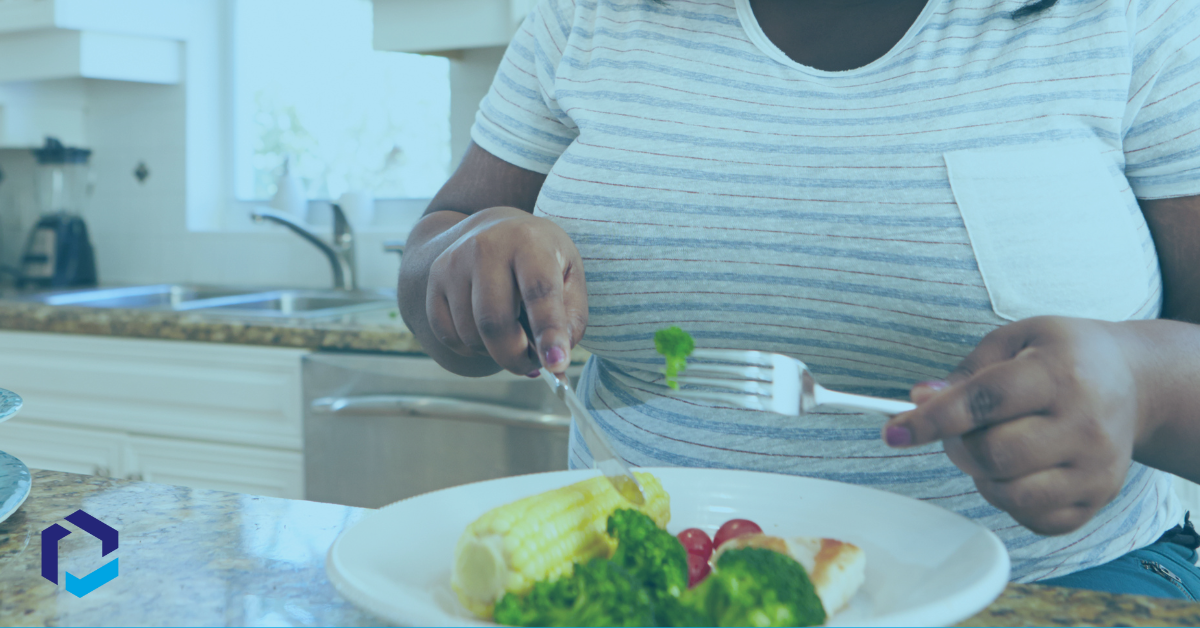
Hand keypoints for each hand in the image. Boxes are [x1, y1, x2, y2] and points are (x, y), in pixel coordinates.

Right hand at [425, 206, 586, 374]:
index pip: (538, 291)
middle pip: (494, 321)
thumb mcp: (570, 275)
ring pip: (471, 335)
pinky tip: (488, 333)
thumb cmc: (540, 258)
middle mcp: (485, 247)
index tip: (556, 365)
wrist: (493, 228)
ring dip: (495, 353)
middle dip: (516, 357)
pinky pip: (449, 336)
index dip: (548, 332)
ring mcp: (453, 263)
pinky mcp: (434, 282)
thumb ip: (571, 318)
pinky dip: (472, 348)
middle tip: (533, 365)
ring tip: (514, 339)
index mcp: (529, 241)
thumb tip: (554, 361)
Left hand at [882, 316, 1145, 534]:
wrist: (1132, 381)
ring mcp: (1096, 469)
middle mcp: (1085, 425)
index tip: (893, 432)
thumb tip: (919, 401)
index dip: (931, 420)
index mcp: (1059, 373)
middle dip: (956, 446)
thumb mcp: (1014, 341)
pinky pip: (1031, 518)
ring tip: (992, 446)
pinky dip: (1008, 499)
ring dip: (980, 475)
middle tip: (958, 430)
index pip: (984, 402)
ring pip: (1008, 494)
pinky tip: (1018, 468)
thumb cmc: (1060, 356)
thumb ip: (963, 372)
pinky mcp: (1096, 500)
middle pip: (992, 456)